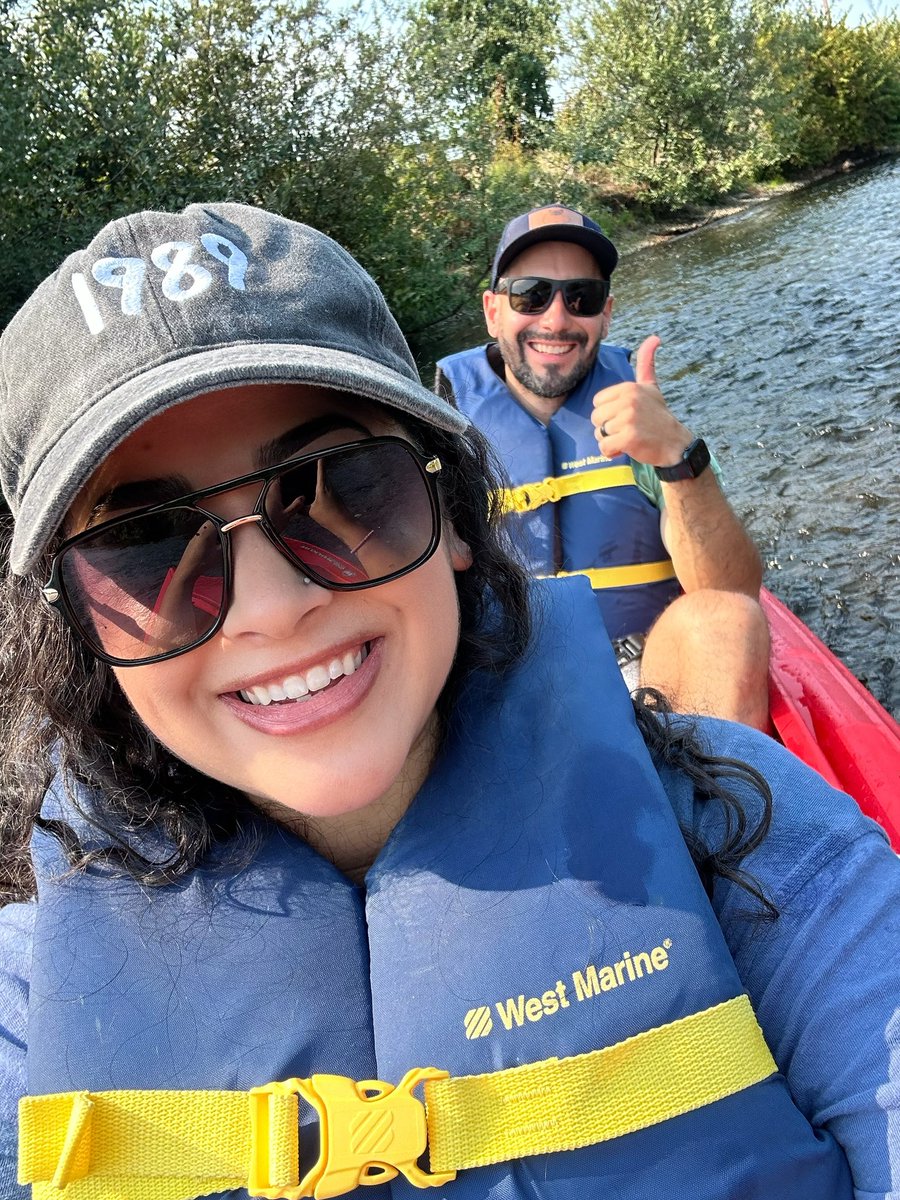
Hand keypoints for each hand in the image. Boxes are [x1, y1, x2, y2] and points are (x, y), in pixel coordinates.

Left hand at [592, 336, 692, 465]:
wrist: (674, 443)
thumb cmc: (658, 416)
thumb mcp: (651, 386)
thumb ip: (646, 363)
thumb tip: (654, 337)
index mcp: (628, 387)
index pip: (597, 403)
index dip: (609, 413)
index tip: (626, 415)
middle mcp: (628, 400)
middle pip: (596, 418)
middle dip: (608, 428)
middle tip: (628, 428)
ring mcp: (629, 418)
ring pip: (599, 433)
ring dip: (611, 440)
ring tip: (629, 437)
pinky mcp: (629, 437)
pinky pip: (604, 447)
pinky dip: (612, 452)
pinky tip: (627, 448)